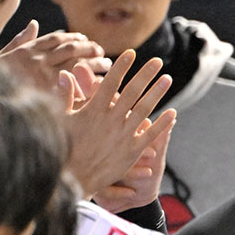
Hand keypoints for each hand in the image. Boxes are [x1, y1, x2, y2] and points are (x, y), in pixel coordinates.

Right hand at [0, 20, 109, 94]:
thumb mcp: (4, 58)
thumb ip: (21, 41)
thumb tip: (34, 24)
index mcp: (27, 51)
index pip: (55, 39)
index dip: (72, 37)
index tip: (85, 39)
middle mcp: (36, 61)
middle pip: (70, 50)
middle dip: (89, 49)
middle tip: (102, 52)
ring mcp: (44, 78)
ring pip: (76, 65)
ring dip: (94, 63)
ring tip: (106, 64)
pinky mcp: (51, 95)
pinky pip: (75, 87)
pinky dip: (89, 84)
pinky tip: (101, 83)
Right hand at [58, 50, 176, 198]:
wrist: (73, 180)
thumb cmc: (64, 148)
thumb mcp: (61, 120)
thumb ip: (66, 96)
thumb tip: (63, 74)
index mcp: (93, 111)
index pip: (110, 83)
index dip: (122, 67)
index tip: (132, 54)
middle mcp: (111, 121)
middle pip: (131, 92)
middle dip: (145, 75)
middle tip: (157, 61)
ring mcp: (123, 136)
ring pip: (144, 110)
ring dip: (157, 94)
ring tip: (167, 79)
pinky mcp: (132, 151)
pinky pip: (151, 136)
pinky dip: (162, 124)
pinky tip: (173, 113)